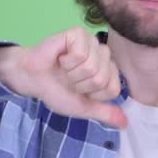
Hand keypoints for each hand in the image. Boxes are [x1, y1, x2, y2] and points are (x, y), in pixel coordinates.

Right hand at [0, 27, 127, 128]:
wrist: (32, 79)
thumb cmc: (56, 90)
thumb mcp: (83, 107)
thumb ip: (105, 113)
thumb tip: (125, 124)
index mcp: (107, 71)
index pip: (113, 89)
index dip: (93, 96)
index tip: (79, 90)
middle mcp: (103, 55)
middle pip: (101, 79)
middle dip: (80, 85)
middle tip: (68, 79)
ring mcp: (92, 42)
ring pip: (92, 67)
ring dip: (72, 74)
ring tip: (63, 69)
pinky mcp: (78, 33)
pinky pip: (81, 54)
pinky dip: (67, 62)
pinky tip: (60, 58)